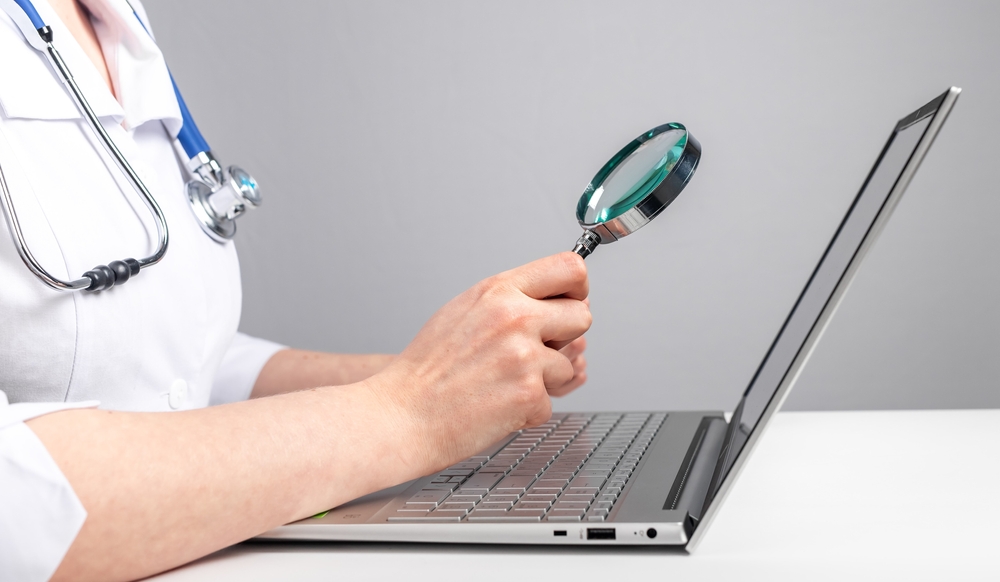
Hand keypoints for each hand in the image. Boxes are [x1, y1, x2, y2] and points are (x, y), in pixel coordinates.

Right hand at [366, 252, 590, 472]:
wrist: (403, 415)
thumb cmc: (429, 369)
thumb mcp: (465, 311)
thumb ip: (512, 301)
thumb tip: (560, 303)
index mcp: (498, 291)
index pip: (569, 267)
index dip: (578, 287)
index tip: (572, 300)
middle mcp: (515, 317)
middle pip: (582, 316)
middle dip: (566, 337)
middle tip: (533, 351)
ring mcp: (524, 356)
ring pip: (568, 364)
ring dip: (544, 379)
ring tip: (501, 382)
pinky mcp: (529, 394)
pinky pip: (551, 400)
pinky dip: (528, 408)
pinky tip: (496, 404)